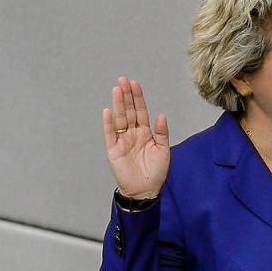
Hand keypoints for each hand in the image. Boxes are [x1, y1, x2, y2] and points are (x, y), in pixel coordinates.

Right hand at [103, 77, 170, 198]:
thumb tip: (161, 115)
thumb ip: (162, 133)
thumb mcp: (163, 150)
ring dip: (118, 105)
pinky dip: (108, 124)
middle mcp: (132, 134)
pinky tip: (108, 112)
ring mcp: (122, 141)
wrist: (146, 190)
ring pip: (119, 119)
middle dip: (126, 96)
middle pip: (128, 112)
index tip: (135, 84)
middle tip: (123, 80)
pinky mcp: (113, 150)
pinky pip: (110, 135)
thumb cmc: (156, 171)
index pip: (140, 112)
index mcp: (145, 133)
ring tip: (117, 90)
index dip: (138, 98)